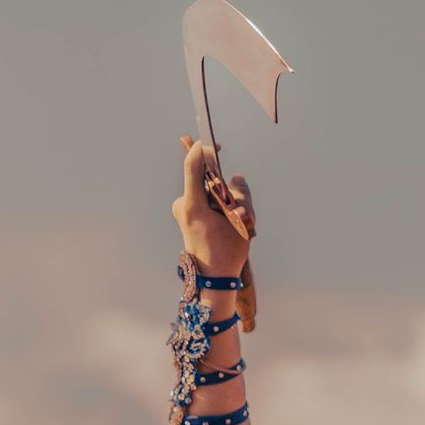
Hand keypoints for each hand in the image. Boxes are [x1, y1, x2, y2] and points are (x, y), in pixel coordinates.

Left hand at [173, 136, 253, 278]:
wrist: (212, 280)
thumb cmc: (225, 253)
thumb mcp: (240, 222)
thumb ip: (241, 193)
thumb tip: (236, 177)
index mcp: (193, 205)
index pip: (193, 164)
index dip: (204, 148)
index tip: (217, 145)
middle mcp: (183, 205)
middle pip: (208, 179)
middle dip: (227, 189)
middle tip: (236, 211)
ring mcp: (183, 210)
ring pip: (210, 190)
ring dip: (226, 200)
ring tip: (234, 222)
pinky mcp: (187, 214)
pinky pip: (207, 199)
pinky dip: (221, 207)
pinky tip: (228, 223)